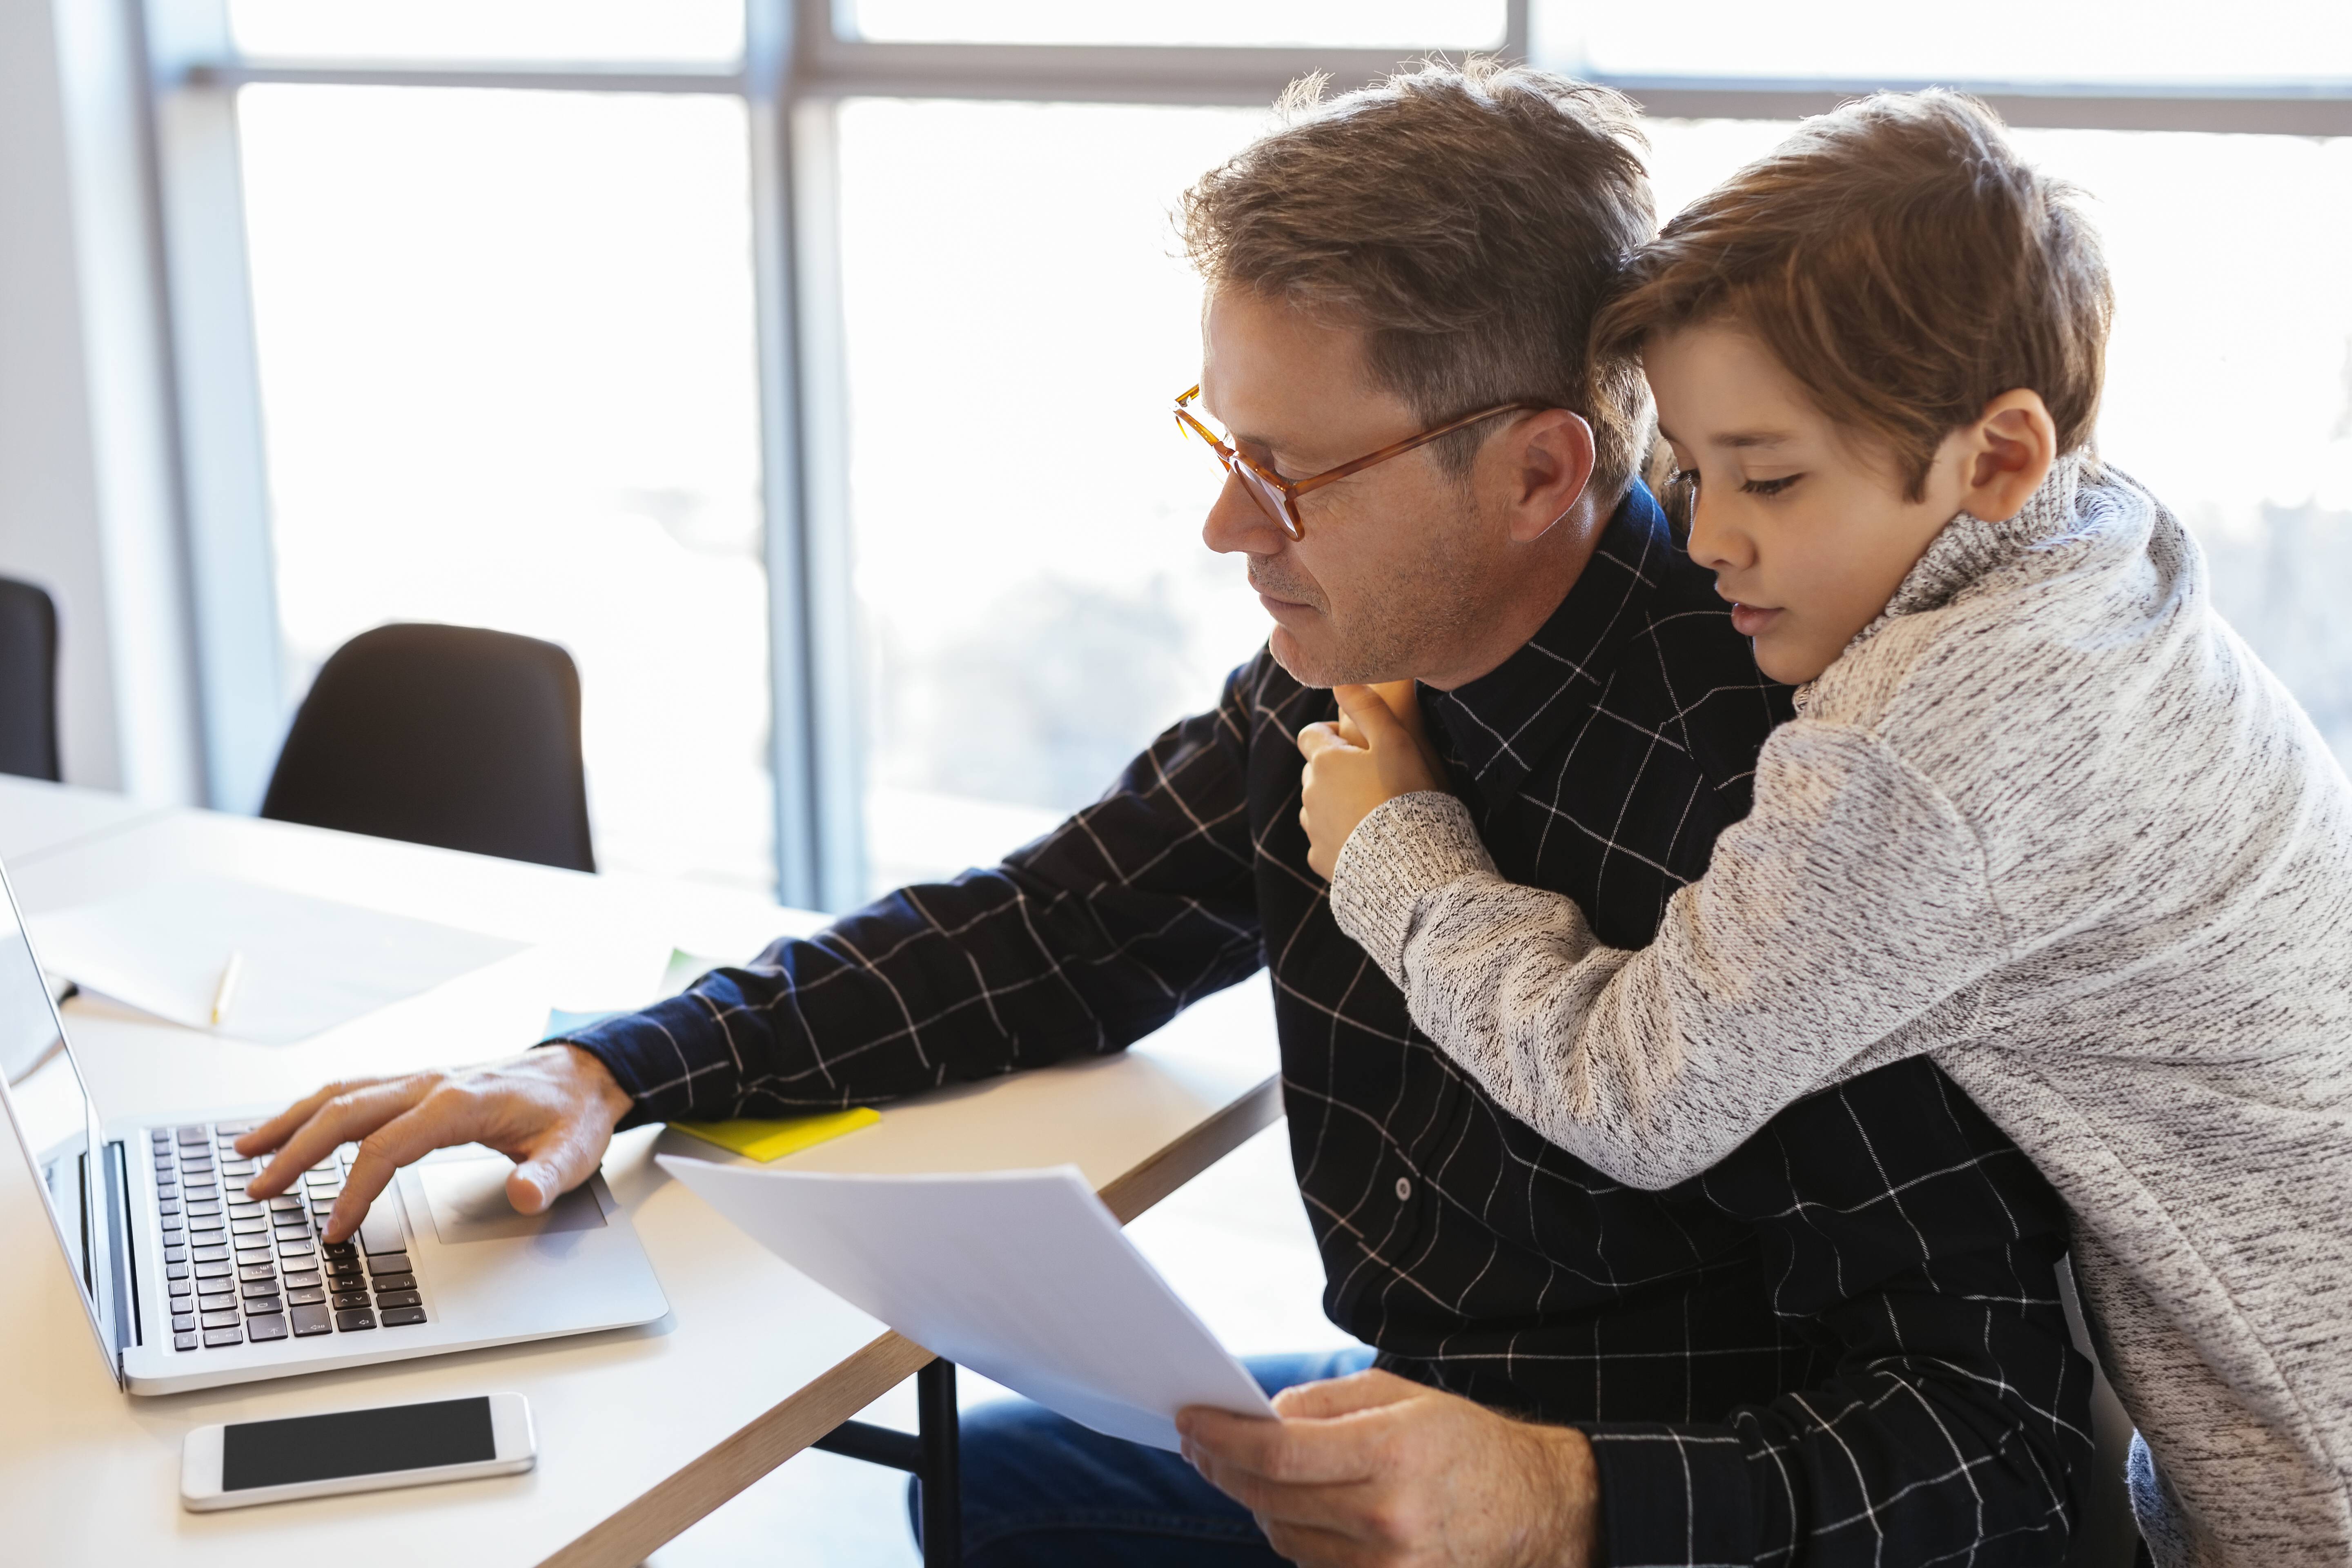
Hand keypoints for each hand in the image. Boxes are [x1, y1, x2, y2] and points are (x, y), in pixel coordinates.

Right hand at [233, 1045, 635, 1242]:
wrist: (584, 1073)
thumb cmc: (572, 1114)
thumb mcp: (573, 1151)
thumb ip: (547, 1177)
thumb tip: (523, 1195)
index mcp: (462, 1102)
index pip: (390, 1146)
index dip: (356, 1189)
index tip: (333, 1229)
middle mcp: (433, 1083)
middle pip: (348, 1111)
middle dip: (297, 1150)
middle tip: (257, 1190)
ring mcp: (422, 1079)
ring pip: (342, 1094)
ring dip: (292, 1122)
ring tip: (246, 1151)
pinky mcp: (418, 1084)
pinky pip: (356, 1091)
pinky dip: (315, 1110)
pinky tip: (291, 1129)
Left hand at [1177, 1368, 1598, 1567]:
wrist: (1532, 1508)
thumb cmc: (1461, 1442)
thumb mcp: (1399, 1395)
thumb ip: (1325, 1403)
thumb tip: (1263, 1414)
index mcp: (1390, 1453)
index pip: (1278, 1451)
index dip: (1222, 1437)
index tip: (1189, 1421)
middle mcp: (1386, 1516)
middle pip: (1269, 1498)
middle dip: (1222, 1467)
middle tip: (1198, 1442)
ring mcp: (1388, 1565)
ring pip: (1283, 1537)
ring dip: (1253, 1501)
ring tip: (1244, 1468)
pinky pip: (1312, 1566)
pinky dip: (1291, 1534)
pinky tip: (1285, 1506)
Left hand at [1298, 680, 1446, 879]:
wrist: (1408, 862)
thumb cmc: (1406, 796)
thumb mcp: (1395, 742)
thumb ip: (1368, 707)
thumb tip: (1341, 680)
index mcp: (1324, 762)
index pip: (1311, 735)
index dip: (1331, 734)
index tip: (1357, 744)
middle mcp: (1309, 793)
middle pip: (1315, 771)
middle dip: (1336, 769)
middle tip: (1373, 778)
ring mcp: (1312, 828)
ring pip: (1317, 805)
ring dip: (1336, 802)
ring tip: (1372, 810)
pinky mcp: (1319, 858)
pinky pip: (1324, 840)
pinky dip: (1339, 836)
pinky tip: (1367, 840)